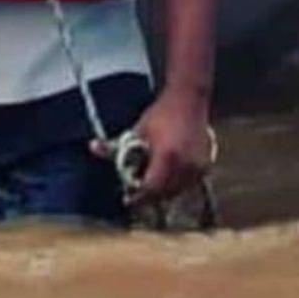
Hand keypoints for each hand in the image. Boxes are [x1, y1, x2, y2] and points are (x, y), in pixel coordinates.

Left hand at [93, 89, 213, 204]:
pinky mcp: (206, 164)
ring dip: (164, 192)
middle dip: (150, 196)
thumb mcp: (137, 130)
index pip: (150, 189)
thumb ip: (116, 145)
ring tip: (153, 182)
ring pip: (178, 191)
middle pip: (164, 194)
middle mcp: (185, 165)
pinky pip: (189, 184)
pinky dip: (178, 184)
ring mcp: (198, 166)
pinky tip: (169, 176)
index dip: (138, 198)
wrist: (189, 98)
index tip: (128, 199)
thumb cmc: (162, 114)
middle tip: (138, 192)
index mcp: (167, 157)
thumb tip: (92, 146)